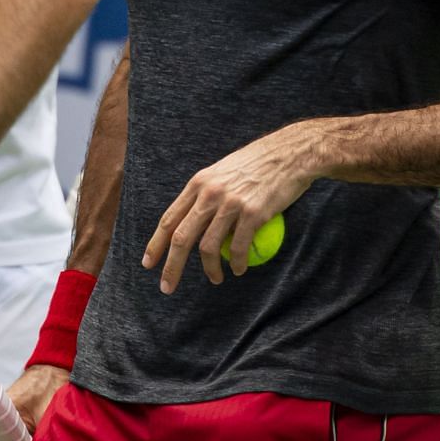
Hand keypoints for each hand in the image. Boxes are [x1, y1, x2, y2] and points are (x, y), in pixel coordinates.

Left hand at [142, 124, 315, 292]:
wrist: (291, 153)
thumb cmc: (258, 163)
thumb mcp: (223, 171)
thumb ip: (207, 194)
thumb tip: (193, 221)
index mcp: (199, 183)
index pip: (169, 219)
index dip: (155, 244)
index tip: (148, 264)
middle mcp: (210, 193)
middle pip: (181, 238)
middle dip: (171, 267)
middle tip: (167, 287)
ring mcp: (231, 204)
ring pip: (208, 247)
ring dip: (210, 270)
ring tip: (216, 279)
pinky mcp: (253, 213)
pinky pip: (239, 247)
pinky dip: (238, 263)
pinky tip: (240, 269)